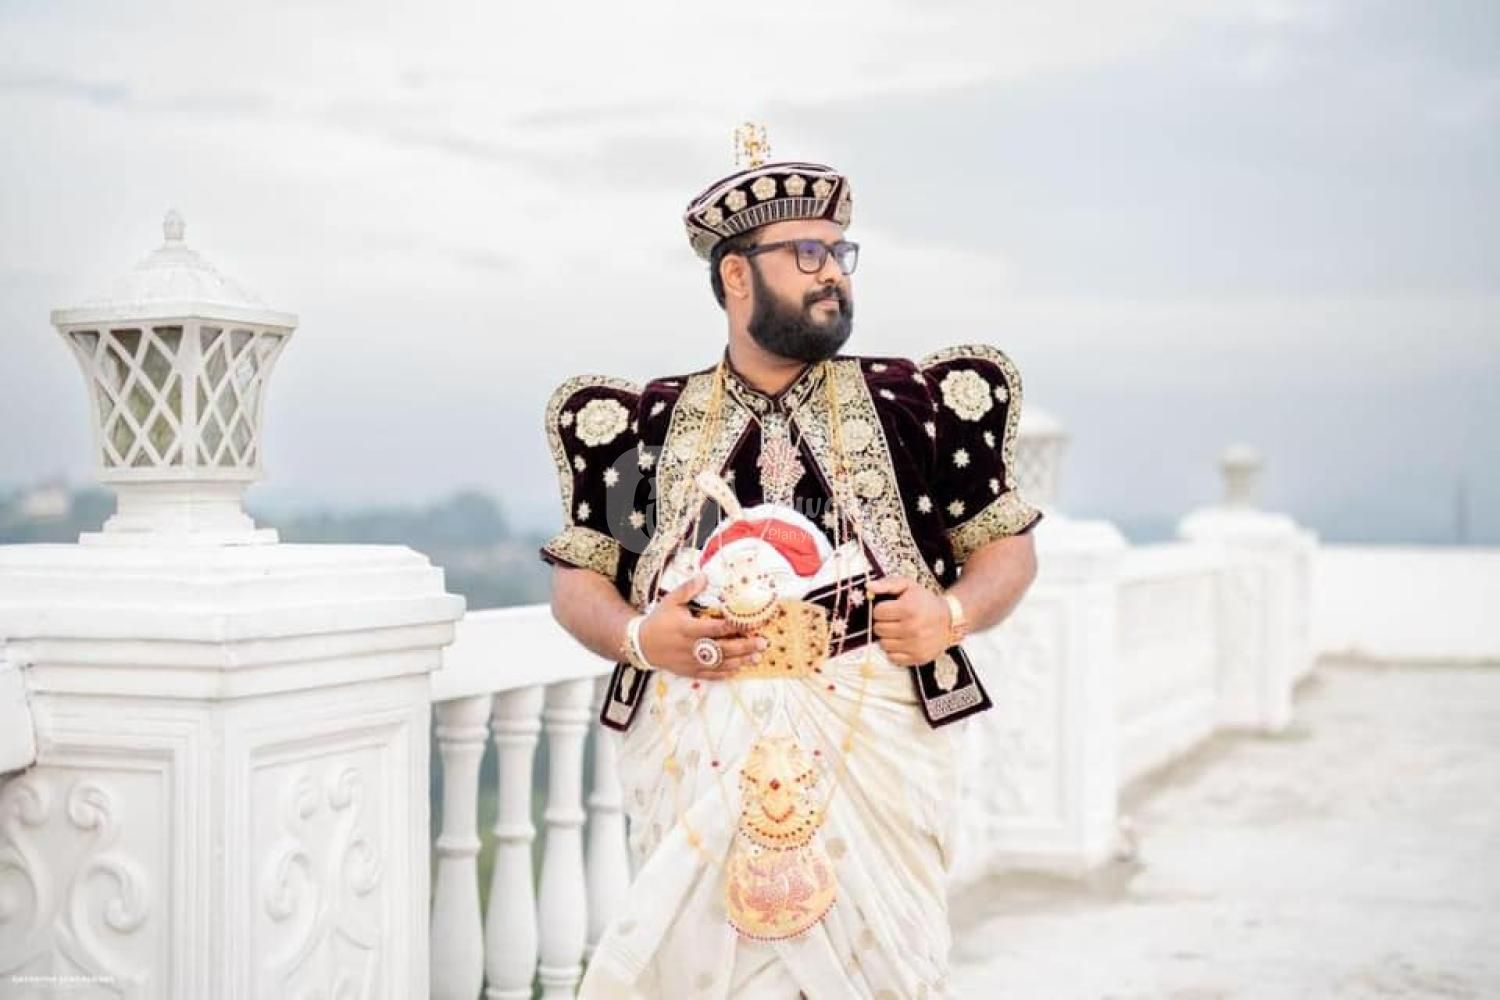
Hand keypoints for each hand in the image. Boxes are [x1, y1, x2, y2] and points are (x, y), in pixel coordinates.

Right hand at [639, 573, 768, 678]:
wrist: (641, 645)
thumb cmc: (659, 620)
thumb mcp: (670, 600)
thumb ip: (688, 589)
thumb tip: (705, 576)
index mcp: (687, 628)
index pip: (714, 628)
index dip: (732, 626)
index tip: (749, 623)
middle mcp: (691, 647)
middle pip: (722, 648)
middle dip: (744, 646)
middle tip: (763, 643)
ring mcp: (691, 662)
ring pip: (719, 664)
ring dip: (740, 661)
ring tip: (757, 657)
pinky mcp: (690, 672)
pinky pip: (710, 675)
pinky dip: (725, 673)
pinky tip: (739, 669)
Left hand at [868, 575, 951, 666]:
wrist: (949, 620)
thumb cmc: (925, 602)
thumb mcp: (908, 586)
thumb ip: (887, 584)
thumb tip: (869, 587)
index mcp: (908, 609)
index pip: (877, 612)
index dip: (882, 609)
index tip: (890, 608)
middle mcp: (911, 628)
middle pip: (879, 629)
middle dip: (884, 623)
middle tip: (895, 620)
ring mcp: (915, 645)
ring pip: (883, 644)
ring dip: (888, 637)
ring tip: (899, 630)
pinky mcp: (918, 658)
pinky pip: (893, 657)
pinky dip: (895, 650)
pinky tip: (903, 641)